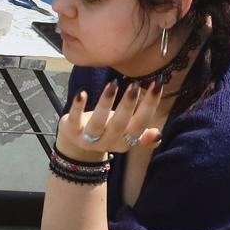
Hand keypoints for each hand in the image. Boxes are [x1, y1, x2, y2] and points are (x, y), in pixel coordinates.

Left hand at [57, 80, 171, 163]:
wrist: (75, 144)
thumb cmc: (106, 130)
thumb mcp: (125, 134)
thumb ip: (141, 133)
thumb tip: (158, 134)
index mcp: (125, 141)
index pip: (140, 125)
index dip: (149, 106)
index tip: (156, 85)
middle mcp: (108, 142)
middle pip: (119, 126)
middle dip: (128, 106)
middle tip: (135, 85)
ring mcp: (88, 139)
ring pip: (97, 124)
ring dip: (105, 104)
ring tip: (113, 84)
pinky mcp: (71, 131)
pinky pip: (74, 120)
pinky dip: (77, 107)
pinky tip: (81, 93)